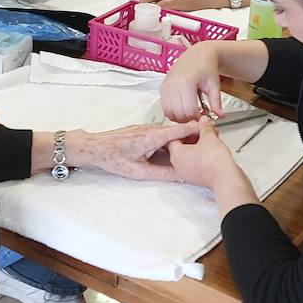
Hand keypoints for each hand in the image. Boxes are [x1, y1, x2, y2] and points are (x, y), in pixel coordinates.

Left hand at [64, 122, 198, 180]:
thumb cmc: (112, 158)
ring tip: (193, 145)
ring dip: (181, 136)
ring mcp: (145, 127)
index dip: (195, 129)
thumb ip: (162, 173)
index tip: (209, 131)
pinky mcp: (141, 129)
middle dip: (191, 134)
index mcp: (152, 137)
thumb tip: (180, 175)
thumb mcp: (138, 171)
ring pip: (169, 130)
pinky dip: (170, 136)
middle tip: (205, 142)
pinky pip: (161, 131)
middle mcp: (150, 128)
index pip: (180, 129)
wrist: (93, 147)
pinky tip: (173, 146)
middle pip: (177, 129)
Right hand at [159, 41, 223, 120]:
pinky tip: (182, 109)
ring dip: (179, 117)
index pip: (188, 111)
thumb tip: (220, 116)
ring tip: (189, 113)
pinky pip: (164, 107)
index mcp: (187, 82)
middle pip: (178, 113)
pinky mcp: (162, 87)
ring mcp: (166, 85)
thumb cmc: (206, 67)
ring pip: (169, 112)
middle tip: (196, 115)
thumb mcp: (214, 85)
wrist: (198, 54)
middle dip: (188, 119)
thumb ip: (216, 102)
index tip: (202, 115)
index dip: (196, 117)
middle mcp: (174, 84)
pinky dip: (172, 112)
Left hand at [165, 118, 245, 190]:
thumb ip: (204, 127)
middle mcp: (179, 165)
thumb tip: (203, 122)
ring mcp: (187, 173)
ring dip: (199, 145)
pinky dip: (202, 154)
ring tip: (211, 137)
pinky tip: (213, 147)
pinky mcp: (196, 177)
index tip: (195, 125)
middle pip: (182, 146)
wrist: (226, 178)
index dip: (186, 129)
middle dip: (194, 136)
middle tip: (203, 130)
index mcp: (176, 155)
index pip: (175, 137)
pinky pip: (195, 162)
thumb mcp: (209, 137)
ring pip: (190, 154)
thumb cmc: (214, 162)